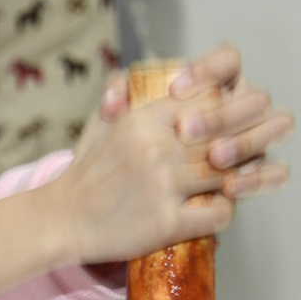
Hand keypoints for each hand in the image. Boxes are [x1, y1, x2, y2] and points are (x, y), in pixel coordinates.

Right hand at [53, 43, 293, 264]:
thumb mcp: (105, 120)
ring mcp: (163, 185)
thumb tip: (175, 77)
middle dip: (240, 147)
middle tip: (237, 157)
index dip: (229, 111)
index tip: (227, 125)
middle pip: (226, 137)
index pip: (213, 99)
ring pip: (228, 175)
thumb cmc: (86, 171)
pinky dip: (223, 213)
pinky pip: (219, 214)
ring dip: (233, 181)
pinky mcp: (166, 222)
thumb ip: (137, 93)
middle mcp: (157, 148)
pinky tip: (211, 210)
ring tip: (225, 183)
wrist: (60, 219)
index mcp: (146, 118)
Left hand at [96, 44, 292, 199]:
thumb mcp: (115, 118)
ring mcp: (253, 140)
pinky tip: (230, 186)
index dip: (209, 69)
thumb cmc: (127, 149)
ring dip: (247, 141)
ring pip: (278, 126)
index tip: (174, 89)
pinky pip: (278, 173)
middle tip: (185, 131)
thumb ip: (117, 94)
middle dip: (222, 114)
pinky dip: (260, 178)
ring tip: (213, 157)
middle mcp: (239, 109)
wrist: (124, 196)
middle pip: (256, 97)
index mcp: (214, 85)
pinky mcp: (256, 175)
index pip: (228, 60)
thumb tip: (114, 103)